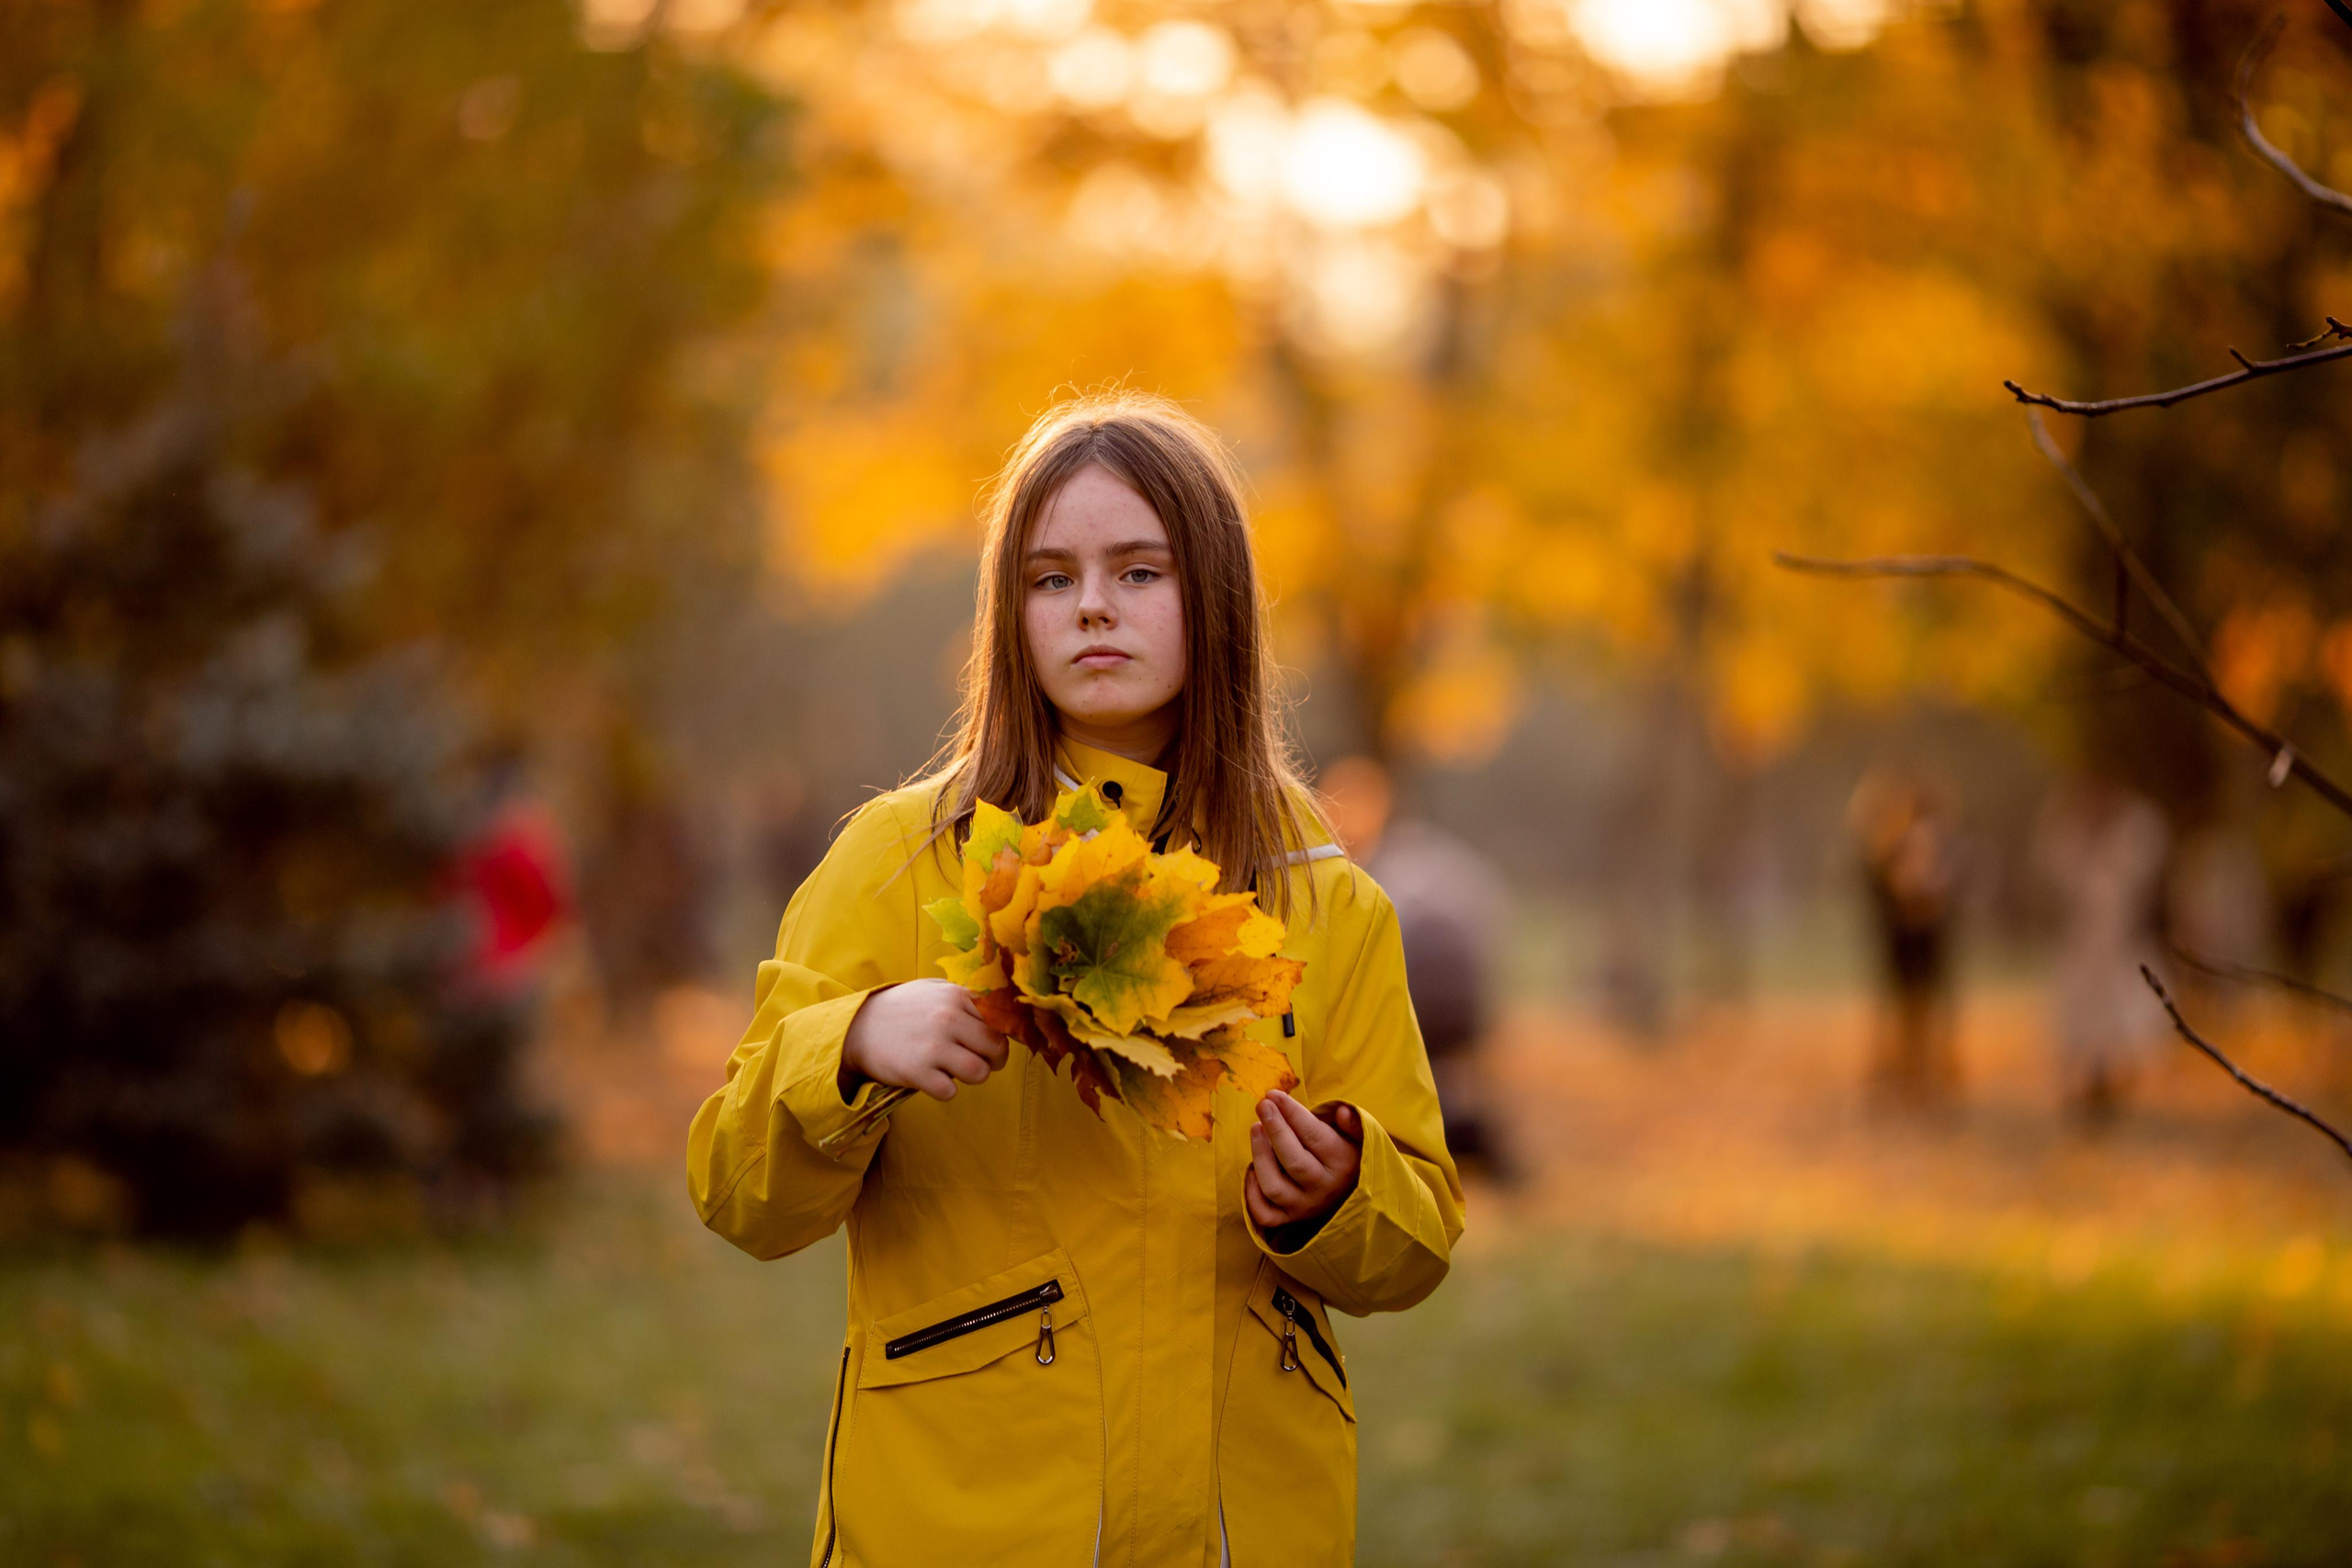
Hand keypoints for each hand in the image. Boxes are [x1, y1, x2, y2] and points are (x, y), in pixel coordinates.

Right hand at [839, 980, 1006, 1102]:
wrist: (857, 1027)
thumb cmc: (903, 1008)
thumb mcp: (934, 989)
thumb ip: (967, 996)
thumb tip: (1003, 1008)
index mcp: (956, 995)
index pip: (1001, 1019)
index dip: (1001, 1034)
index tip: (993, 1041)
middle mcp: (948, 1018)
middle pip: (997, 1048)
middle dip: (994, 1060)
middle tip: (980, 1061)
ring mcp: (933, 1046)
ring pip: (980, 1073)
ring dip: (972, 1076)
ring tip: (956, 1070)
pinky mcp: (917, 1072)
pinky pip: (950, 1091)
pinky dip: (945, 1090)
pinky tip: (933, 1079)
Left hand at [1245, 1091, 1362, 1230]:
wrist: (1350, 1195)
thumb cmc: (1347, 1156)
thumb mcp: (1359, 1138)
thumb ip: (1353, 1124)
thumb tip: (1341, 1111)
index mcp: (1343, 1164)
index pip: (1314, 1135)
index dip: (1292, 1112)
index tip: (1274, 1094)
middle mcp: (1323, 1188)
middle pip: (1293, 1160)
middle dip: (1275, 1129)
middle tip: (1262, 1105)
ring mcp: (1304, 1206)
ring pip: (1274, 1187)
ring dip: (1260, 1156)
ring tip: (1255, 1128)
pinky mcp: (1289, 1219)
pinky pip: (1265, 1214)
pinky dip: (1251, 1195)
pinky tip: (1250, 1169)